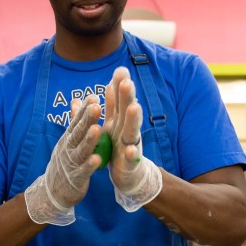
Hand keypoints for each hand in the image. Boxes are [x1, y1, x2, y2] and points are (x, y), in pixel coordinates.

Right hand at [24, 95, 101, 224]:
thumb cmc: (65, 162)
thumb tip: (76, 100)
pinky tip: (97, 159)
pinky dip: (90, 165)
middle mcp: (68, 148)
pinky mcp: (76, 178)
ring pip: (81, 150)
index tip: (93, 97)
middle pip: (78, 132)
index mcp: (68, 138)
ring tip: (97, 129)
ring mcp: (71, 163)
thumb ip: (75, 121)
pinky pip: (84, 171)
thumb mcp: (68, 140)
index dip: (85, 110)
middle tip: (97, 107)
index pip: (77, 121)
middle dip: (87, 120)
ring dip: (89, 140)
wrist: (52, 191)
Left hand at [103, 67, 161, 211]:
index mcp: (120, 121)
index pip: (120, 100)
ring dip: (133, 119)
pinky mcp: (130, 163)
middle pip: (128, 111)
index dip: (120, 86)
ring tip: (134, 107)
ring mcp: (131, 145)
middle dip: (128, 97)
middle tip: (127, 82)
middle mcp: (128, 130)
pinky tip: (131, 150)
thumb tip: (110, 82)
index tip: (119, 70)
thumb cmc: (119, 147)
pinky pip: (132, 159)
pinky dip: (132, 154)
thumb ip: (112, 106)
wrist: (129, 175)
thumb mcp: (113, 124)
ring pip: (133, 131)